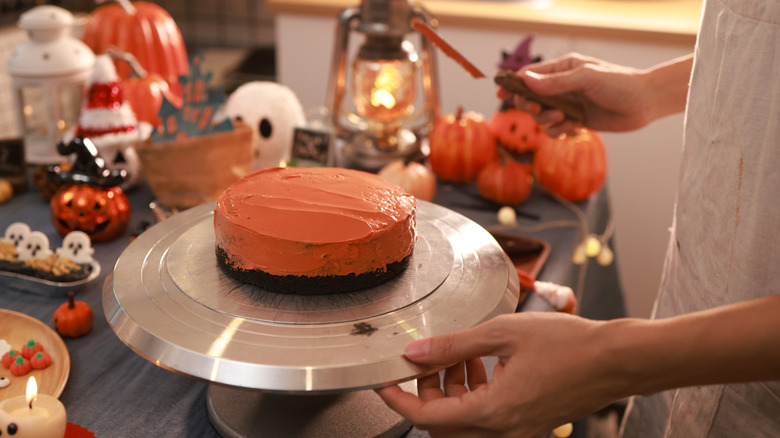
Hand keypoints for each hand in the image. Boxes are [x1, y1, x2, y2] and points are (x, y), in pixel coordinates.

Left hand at [376, 312, 623, 437]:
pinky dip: (473, 393)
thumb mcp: (502, 334)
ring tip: (459, 354)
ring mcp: (516, 432)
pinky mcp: (526, 425)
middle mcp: (502, 432)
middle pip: (441, 424)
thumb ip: (453, 345)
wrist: (615, 361)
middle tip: (426, 359)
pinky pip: (485, 418)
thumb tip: (415, 352)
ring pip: (462, 421)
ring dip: (450, 390)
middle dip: (425, 392)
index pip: (426, 419)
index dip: (397, 400)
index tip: (382, 382)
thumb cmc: (568, 344)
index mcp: (493, 413)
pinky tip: (480, 362)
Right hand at [497, 53, 656, 136]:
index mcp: (563, 69)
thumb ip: (555, 82)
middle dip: (531, 107)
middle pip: (531, 98)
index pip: (529, 75)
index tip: (501, 92)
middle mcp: (562, 86)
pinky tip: (573, 128)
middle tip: (539, 110)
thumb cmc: (618, 83)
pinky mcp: (575, 121)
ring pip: (541, 117)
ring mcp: (568, 104)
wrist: (644, 103)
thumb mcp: (586, 78)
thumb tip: (525, 80)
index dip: (513, 84)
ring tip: (565, 119)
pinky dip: (559, 131)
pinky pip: (554, 129)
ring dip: (548, 121)